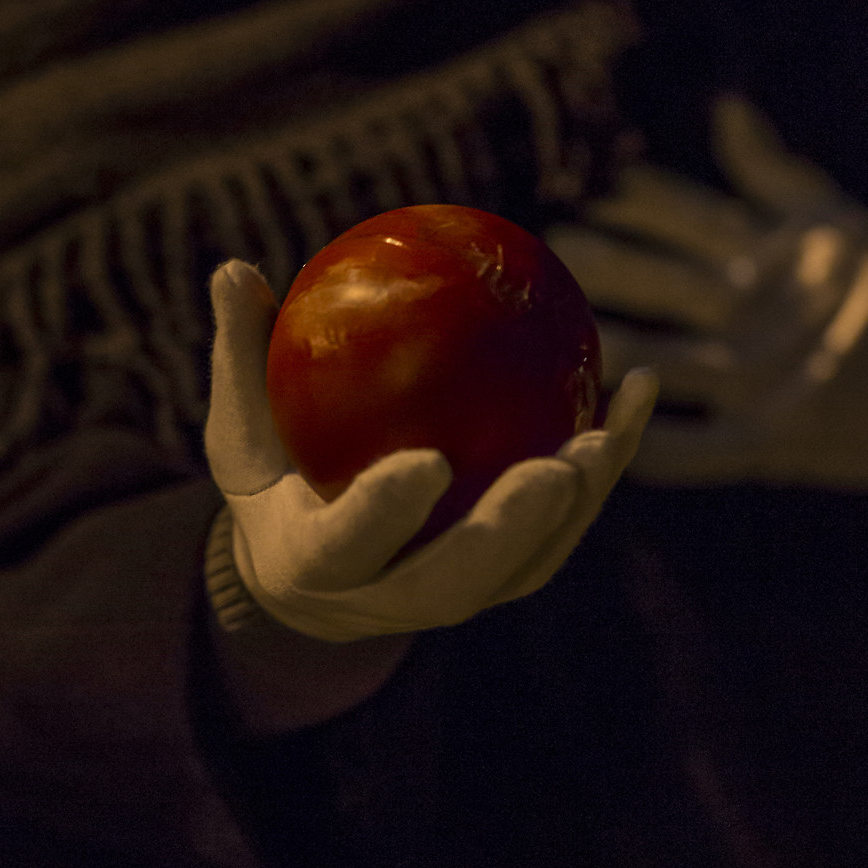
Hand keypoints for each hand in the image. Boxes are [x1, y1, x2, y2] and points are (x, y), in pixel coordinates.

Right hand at [203, 260, 659, 641]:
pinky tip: (634, 391)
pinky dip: (603, 469)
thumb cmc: (273, 478)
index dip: (386, 514)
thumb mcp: (241, 424)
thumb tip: (233, 269)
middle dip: (511, 531)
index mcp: (316, 565)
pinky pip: (564, 530)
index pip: (350, 546)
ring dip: (579, 503)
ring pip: (528, 564)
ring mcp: (458, 596)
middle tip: (553, 469)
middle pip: (458, 578)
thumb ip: (242, 356)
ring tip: (613, 428)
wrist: (314, 572)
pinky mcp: (508, 579)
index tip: (424, 461)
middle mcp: (391, 598)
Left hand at [544, 97, 867, 502]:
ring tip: (547, 330)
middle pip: (666, 283)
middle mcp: (767, 313)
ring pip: (667, 360)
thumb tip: (724, 107)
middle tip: (545, 249)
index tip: (594, 189)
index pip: (697, 219)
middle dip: (603, 264)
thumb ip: (772, 173)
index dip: (640, 204)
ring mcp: (768, 379)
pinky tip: (596, 431)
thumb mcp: (841, 224)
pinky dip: (649, 443)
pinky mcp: (773, 440)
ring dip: (607, 343)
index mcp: (780, 257)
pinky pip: (698, 448)